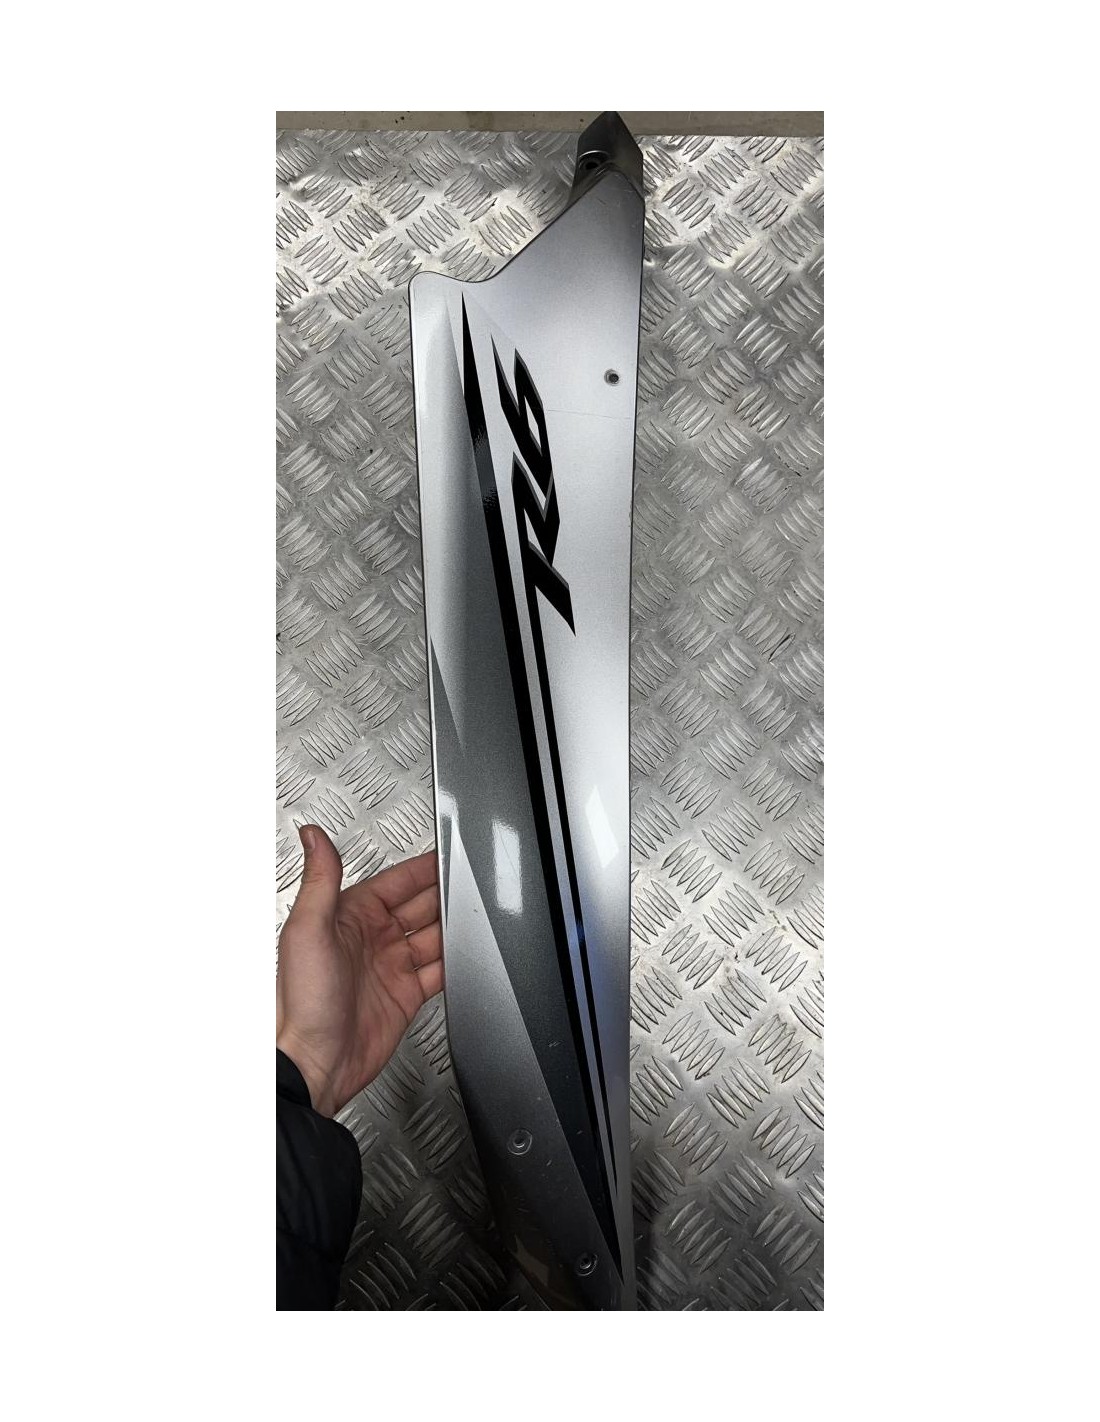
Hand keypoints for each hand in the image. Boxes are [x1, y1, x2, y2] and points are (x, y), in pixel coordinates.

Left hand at [276, 824, 442, 1115]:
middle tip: (471, 885)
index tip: (448, 855)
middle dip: (446, 894)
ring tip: (477, 917)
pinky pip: (440, 971)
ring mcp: (391, 967)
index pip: (397, 881)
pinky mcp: (407, 995)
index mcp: (349, 916)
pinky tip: (468, 957)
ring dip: (455, 928)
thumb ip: (320, 879)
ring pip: (435, 935)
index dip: (424, 868)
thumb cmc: (301, 1003)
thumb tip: (313, 835)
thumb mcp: (307, 931)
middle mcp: (372, 938)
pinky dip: (457, 964)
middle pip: (421, 905)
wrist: (314, 1065)